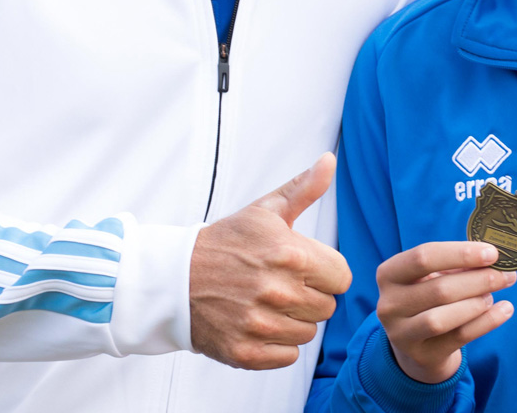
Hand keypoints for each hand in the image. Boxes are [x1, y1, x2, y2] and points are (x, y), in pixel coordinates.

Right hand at [189, 154, 352, 369]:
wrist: (174, 278)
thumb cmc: (226, 243)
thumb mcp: (264, 211)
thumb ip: (303, 188)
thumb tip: (329, 161)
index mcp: (290, 254)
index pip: (342, 277)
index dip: (324, 272)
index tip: (302, 268)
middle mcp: (277, 290)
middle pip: (327, 307)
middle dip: (309, 296)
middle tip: (279, 284)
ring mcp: (260, 324)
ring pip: (308, 333)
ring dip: (293, 321)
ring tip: (266, 303)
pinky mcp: (245, 352)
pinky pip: (288, 356)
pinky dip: (277, 345)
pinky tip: (258, 324)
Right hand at [376, 241, 515, 383]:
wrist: (416, 343)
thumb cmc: (427, 297)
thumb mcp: (431, 276)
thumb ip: (456, 265)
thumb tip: (494, 256)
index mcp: (388, 274)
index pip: (423, 257)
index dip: (460, 253)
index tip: (492, 253)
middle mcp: (389, 304)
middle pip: (439, 289)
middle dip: (479, 280)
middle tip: (505, 274)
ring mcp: (402, 334)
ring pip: (443, 318)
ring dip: (477, 303)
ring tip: (493, 295)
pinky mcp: (422, 355)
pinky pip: (459, 337)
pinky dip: (487, 322)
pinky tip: (505, 309)